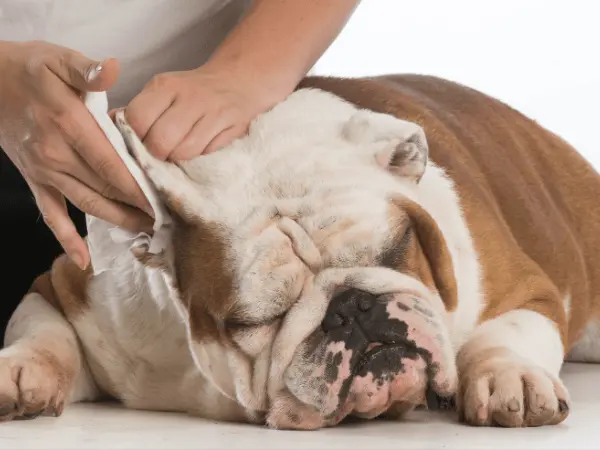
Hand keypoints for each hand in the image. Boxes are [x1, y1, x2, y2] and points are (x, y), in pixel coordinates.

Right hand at [0, 41, 151, 269]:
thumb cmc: (29, 69)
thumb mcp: (59, 59)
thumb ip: (87, 70)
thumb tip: (112, 69)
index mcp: (68, 125)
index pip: (112, 164)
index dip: (139, 186)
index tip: (164, 200)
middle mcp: (56, 155)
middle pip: (105, 189)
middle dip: (138, 207)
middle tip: (167, 220)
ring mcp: (44, 172)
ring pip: (87, 204)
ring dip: (118, 221)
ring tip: (146, 232)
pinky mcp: (35, 180)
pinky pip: (51, 214)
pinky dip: (66, 238)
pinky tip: (83, 259)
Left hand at [124, 63, 282, 160]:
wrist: (239, 83)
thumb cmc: (192, 94)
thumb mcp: (162, 92)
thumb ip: (137, 111)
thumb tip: (106, 130)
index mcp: (165, 86)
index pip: (137, 120)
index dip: (135, 139)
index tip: (141, 144)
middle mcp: (191, 97)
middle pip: (160, 141)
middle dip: (156, 156)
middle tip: (160, 156)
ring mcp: (215, 113)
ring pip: (184, 153)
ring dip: (178, 161)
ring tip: (179, 155)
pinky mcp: (235, 128)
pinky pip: (208, 155)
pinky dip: (200, 160)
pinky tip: (199, 153)